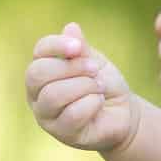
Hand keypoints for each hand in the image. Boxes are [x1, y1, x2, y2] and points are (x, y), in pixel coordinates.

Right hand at [25, 22, 139, 153]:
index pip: (40, 51)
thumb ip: (81, 48)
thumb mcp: (94, 61)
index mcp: (43, 69)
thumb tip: (71, 27)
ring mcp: (46, 115)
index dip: (57, 45)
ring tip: (99, 87)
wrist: (123, 113)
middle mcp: (37, 93)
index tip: (78, 47)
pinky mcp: (61, 133)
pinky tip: (99, 103)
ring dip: (83, 86)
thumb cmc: (103, 84)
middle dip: (71, 68)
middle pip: (37, 73)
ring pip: (52, 95)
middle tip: (94, 69)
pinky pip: (71, 114)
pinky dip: (91, 104)